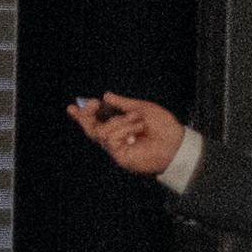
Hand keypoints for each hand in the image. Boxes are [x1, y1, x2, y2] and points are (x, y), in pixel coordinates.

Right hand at [71, 94, 189, 179]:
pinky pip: (111, 139)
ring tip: (138, 121)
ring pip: (101, 132)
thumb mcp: (142, 108)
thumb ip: (123, 104)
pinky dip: (123, 131)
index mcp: (120, 127)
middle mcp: (116, 138)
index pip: (96, 122)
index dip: (83, 115)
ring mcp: (117, 148)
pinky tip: (136, 132)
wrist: (175, 143)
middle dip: (86, 117)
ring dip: (120, 122)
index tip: (75, 105)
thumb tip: (106, 96)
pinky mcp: (120, 156)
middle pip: (91, 129)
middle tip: (89, 105)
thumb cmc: (163, 126)